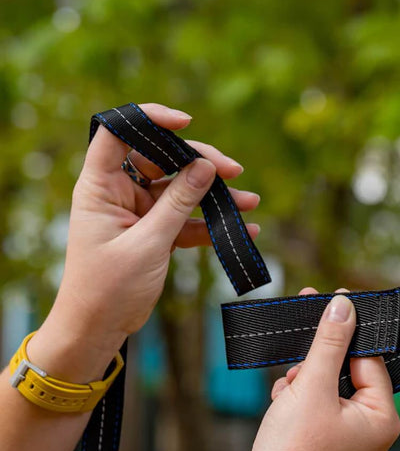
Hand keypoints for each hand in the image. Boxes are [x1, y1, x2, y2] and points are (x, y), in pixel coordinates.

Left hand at [29, 103, 260, 382]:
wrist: (98, 329)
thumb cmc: (108, 287)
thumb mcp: (148, 243)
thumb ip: (178, 203)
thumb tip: (205, 167)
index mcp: (100, 186)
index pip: (120, 134)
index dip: (149, 120)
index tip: (185, 123)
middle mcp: (119, 193)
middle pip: (161, 159)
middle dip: (199, 163)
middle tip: (233, 171)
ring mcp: (138, 213)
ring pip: (181, 191)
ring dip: (214, 196)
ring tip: (250, 202)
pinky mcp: (155, 234)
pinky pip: (188, 220)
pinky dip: (212, 224)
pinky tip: (243, 229)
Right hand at [232, 288, 399, 450]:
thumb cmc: (294, 450)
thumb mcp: (311, 386)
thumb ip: (329, 343)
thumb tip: (344, 305)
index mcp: (383, 417)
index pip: (370, 360)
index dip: (348, 333)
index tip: (332, 301)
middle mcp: (371, 428)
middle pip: (348, 371)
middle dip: (318, 362)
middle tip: (300, 352)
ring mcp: (347, 437)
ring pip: (326, 386)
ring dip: (303, 380)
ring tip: (288, 392)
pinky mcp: (322, 441)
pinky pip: (314, 405)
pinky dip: (295, 399)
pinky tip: (281, 403)